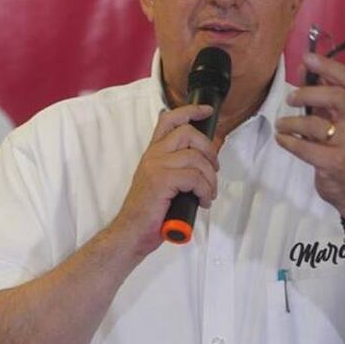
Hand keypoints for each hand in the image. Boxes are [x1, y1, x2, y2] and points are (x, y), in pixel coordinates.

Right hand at [109, 104, 220, 256]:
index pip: (169, 119)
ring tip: (208, 194)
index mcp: (153, 153)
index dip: (191, 110)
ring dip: (210, 178)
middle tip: (214, 169)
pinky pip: (194, 178)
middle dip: (209, 149)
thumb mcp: (163, 183)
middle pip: (188, 133)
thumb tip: (203, 160)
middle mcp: (153, 155)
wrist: (130, 233)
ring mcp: (156, 166)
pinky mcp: (161, 181)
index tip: (207, 111)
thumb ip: (178, 169)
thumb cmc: (149, 212)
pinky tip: (202, 202)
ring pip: (195, 158)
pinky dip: (205, 190)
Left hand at [275, 52, 344, 224]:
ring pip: (317, 126)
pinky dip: (289, 142)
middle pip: (336, 97)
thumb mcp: (343, 117)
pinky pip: (306, 149)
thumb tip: (306, 67)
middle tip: (290, 98)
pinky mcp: (335, 163)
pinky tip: (282, 139)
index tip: (306, 58)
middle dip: (309, 93)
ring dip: (292, 123)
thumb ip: (326, 93)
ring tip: (282, 125)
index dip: (327, 66)